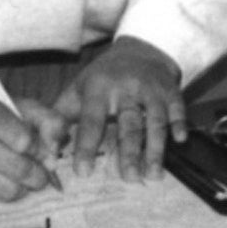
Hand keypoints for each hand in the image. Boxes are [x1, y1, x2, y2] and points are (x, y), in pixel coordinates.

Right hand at [0, 89, 64, 201]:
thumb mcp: (20, 107)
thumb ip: (48, 121)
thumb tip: (56, 150)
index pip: (24, 140)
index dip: (40, 150)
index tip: (45, 151)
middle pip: (19, 168)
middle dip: (39, 174)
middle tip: (42, 173)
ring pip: (9, 189)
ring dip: (23, 186)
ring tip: (22, 176)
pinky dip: (7, 192)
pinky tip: (3, 178)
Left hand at [54, 36, 186, 179]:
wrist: (141, 49)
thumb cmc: (105, 76)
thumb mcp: (80, 88)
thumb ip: (62, 115)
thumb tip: (47, 146)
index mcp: (99, 87)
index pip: (91, 120)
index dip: (86, 146)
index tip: (83, 171)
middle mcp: (126, 87)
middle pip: (128, 123)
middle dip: (129, 152)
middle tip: (128, 178)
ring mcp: (151, 89)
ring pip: (154, 120)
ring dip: (155, 148)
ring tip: (153, 174)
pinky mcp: (172, 91)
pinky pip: (178, 109)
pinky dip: (179, 124)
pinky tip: (179, 141)